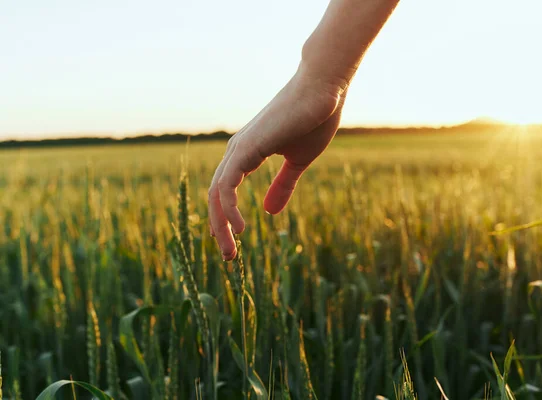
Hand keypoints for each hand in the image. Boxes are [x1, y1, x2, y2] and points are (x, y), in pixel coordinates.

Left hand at [208, 65, 346, 259]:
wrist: (323, 90)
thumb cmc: (313, 120)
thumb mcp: (298, 162)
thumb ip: (282, 185)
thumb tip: (269, 213)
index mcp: (246, 154)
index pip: (225, 192)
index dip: (226, 218)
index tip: (234, 242)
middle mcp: (237, 152)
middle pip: (215, 197)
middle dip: (219, 229)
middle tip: (228, 257)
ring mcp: (239, 149)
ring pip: (216, 195)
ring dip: (221, 226)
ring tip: (231, 251)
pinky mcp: (247, 148)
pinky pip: (227, 185)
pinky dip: (229, 209)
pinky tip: (240, 228)